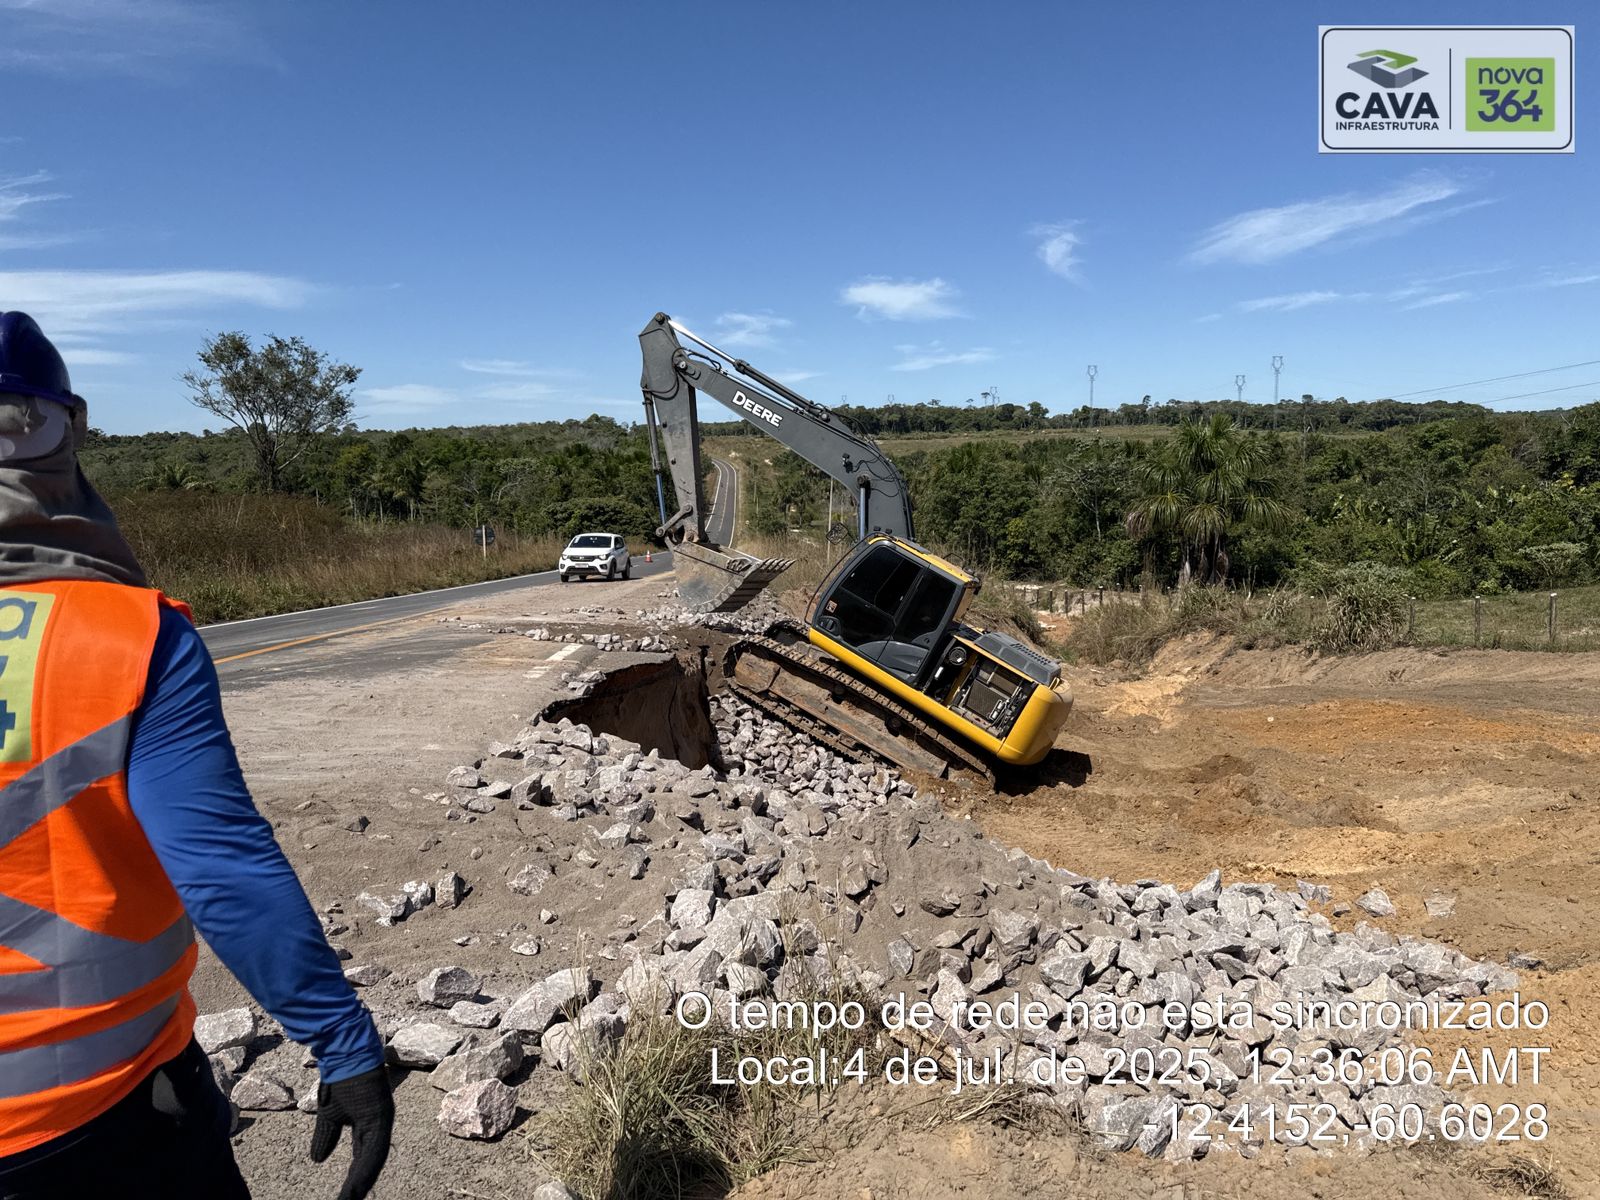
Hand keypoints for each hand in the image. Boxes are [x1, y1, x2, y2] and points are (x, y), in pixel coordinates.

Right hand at [308, 1065, 393, 1199]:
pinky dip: (365, 1170)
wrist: (343, 1055)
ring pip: (374, 1160)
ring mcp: (383, 1120)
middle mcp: (380, 1125)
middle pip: (371, 1163)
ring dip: (362, 1184)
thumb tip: (318, 1161)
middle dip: (360, 1186)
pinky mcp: (381, 1116)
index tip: (348, 1197)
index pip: (365, 1158)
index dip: (358, 1178)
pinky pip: (374, 1150)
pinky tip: (355, 1187)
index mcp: (370, 1125)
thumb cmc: (340, 1079)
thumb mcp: (329, 1115)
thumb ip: (326, 1137)